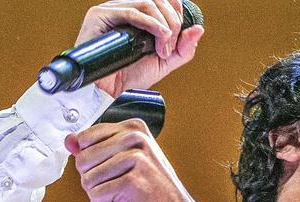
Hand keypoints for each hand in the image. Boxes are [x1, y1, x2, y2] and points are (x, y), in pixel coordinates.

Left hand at [65, 118, 201, 201]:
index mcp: (133, 128)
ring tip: (117, 196)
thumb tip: (69, 141)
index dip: (89, 160)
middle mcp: (135, 139)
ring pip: (87, 178)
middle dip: (91, 179)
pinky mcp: (130, 182)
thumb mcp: (124, 161)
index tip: (106, 169)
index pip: (86, 137)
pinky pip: (96, 195)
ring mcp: (134, 159)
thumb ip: (95, 148)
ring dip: (97, 194)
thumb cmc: (151, 190)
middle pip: (83, 158)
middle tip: (112, 185)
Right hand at [73, 0, 204, 96]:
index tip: (179, 35)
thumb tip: (198, 29)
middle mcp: (123, 9)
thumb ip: (183, 48)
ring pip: (147, 3)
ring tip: (162, 49)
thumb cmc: (128, 78)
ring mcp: (111, 10)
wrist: (107, 94)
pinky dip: (151, 23)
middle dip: (172, 22)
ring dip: (163, 25)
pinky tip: (160, 36)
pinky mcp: (100, 16)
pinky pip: (131, 11)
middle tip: (169, 48)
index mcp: (137, 15)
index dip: (176, 11)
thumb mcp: (164, 62)